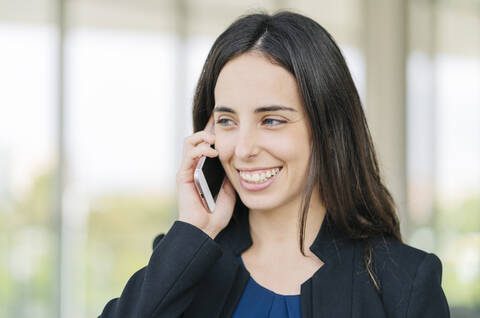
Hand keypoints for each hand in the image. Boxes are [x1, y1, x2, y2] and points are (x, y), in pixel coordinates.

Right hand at [175, 115, 235, 238]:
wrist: (205, 230)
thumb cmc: (216, 214)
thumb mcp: (230, 190)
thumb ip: (229, 175)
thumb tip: (235, 160)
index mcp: (204, 169)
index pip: (207, 144)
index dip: (213, 131)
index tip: (225, 121)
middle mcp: (194, 167)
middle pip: (196, 139)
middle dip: (208, 130)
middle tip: (221, 129)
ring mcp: (187, 170)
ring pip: (189, 142)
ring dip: (202, 136)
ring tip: (215, 139)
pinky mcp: (183, 175)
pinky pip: (189, 155)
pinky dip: (201, 149)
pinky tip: (213, 152)